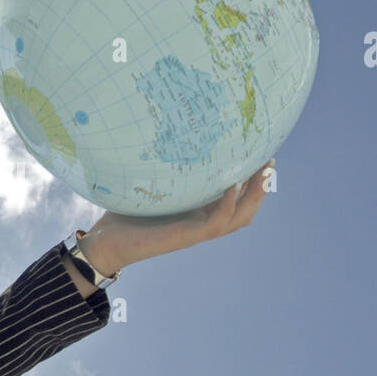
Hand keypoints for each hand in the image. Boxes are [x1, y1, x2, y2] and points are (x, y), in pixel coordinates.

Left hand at [80, 160, 276, 276]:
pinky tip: (232, 186)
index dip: (252, 180)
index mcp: (197, 212)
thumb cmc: (124, 213)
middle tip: (270, 161)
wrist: (106, 243)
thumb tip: (163, 133)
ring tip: (263, 173)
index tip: (262, 153)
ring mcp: (195, 232)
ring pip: (238, 218)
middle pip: (245, 209)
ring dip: (254, 197)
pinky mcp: (185, 236)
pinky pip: (215, 223)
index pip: (234, 198)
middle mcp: (201, 222)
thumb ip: (161, 166)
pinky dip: (227, 205)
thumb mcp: (150, 186)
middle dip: (262, 187)